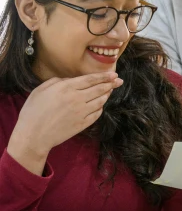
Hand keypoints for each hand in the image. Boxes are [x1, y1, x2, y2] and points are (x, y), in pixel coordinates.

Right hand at [8, 72, 122, 172]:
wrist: (33, 135)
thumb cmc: (33, 111)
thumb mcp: (41, 90)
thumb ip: (57, 81)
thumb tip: (71, 80)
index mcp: (66, 88)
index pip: (90, 79)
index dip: (104, 76)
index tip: (113, 74)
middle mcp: (77, 99)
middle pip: (99, 89)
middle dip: (111, 84)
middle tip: (119, 81)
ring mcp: (81, 112)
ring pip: (100, 101)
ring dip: (106, 95)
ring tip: (109, 91)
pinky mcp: (82, 124)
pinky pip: (97, 114)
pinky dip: (100, 108)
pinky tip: (100, 106)